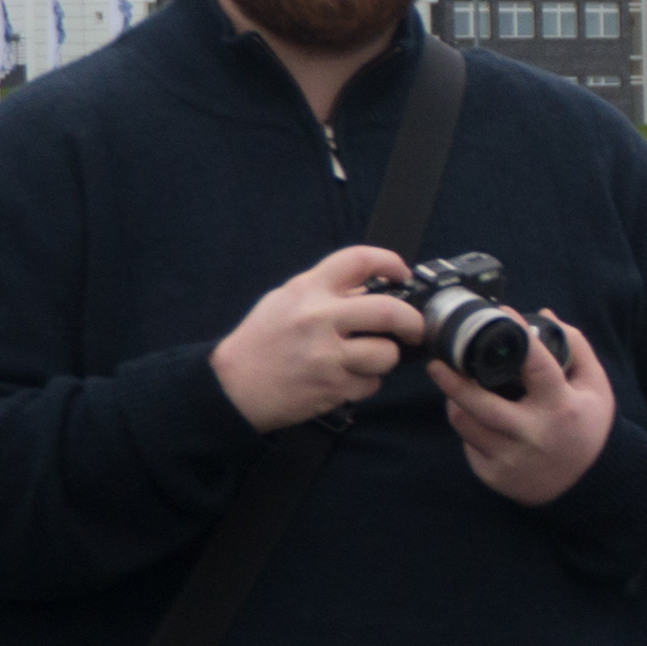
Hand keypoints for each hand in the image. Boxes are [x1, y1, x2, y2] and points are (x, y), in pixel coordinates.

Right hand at [212, 245, 425, 431]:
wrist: (232, 386)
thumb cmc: (260, 342)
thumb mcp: (284, 300)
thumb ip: (325, 291)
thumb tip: (370, 287)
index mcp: (308, 290)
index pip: (358, 260)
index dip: (390, 262)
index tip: (402, 273)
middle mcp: (318, 318)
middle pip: (388, 311)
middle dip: (412, 321)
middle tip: (414, 328)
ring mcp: (326, 354)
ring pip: (386, 354)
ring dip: (386, 359)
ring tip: (368, 359)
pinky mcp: (331, 386)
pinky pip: (370, 384)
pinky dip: (365, 383)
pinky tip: (345, 380)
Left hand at [437, 307, 616, 508]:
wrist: (587, 485)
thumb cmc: (588, 427)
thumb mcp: (595, 387)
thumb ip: (575, 347)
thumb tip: (543, 315)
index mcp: (561, 406)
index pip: (535, 364)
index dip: (516, 334)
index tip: (499, 313)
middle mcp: (534, 434)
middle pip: (479, 403)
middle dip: (451, 380)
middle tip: (436, 363)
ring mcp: (511, 458)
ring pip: (465, 423)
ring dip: (455, 402)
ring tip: (455, 388)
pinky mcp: (494, 475)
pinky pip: (468, 445)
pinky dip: (470, 428)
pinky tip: (478, 421)